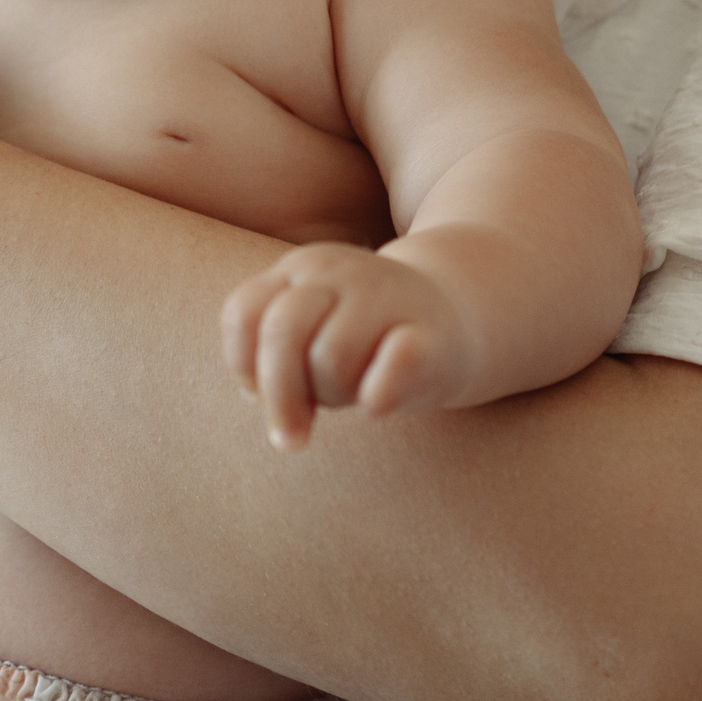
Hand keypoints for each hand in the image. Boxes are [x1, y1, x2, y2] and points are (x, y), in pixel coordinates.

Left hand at [220, 241, 480, 449]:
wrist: (458, 314)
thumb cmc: (367, 338)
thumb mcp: (311, 333)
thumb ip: (271, 356)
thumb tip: (257, 395)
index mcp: (302, 268)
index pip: (243, 314)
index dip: (245, 365)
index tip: (262, 393)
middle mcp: (341, 271)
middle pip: (282, 333)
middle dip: (281, 395)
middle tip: (295, 432)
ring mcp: (389, 296)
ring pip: (330, 360)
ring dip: (334, 395)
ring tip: (353, 392)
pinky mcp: (433, 337)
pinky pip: (386, 376)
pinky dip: (375, 399)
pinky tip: (381, 401)